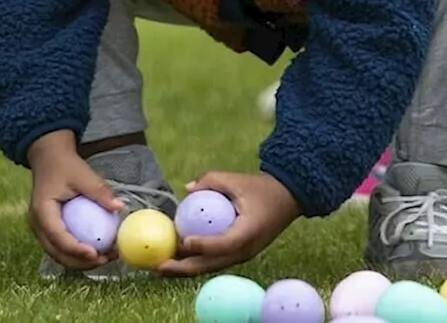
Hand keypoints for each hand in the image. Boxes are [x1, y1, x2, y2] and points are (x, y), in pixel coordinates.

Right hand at [26, 130, 125, 269]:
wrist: (49, 159)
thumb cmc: (65, 165)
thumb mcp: (83, 174)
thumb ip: (100, 191)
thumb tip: (120, 207)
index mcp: (42, 211)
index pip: (58, 237)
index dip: (76, 250)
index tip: (96, 254)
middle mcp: (37, 224)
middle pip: (56, 252)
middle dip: (80, 262)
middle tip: (105, 260)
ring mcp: (41, 229)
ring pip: (58, 254)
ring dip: (80, 261)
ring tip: (105, 258)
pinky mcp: (48, 229)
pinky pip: (61, 246)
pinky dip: (77, 252)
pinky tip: (97, 250)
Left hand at [156, 171, 300, 276]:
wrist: (287, 199)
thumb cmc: (261, 188)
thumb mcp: (237, 179)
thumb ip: (212, 180)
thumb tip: (188, 189)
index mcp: (250, 231)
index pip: (225, 243)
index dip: (204, 245)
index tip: (184, 241)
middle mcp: (246, 249)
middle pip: (212, 265)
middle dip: (184, 268)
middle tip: (159, 266)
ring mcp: (242, 255)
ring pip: (210, 267)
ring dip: (186, 268)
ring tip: (161, 267)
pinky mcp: (238, 254)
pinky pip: (214, 261)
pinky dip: (196, 261)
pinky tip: (177, 257)